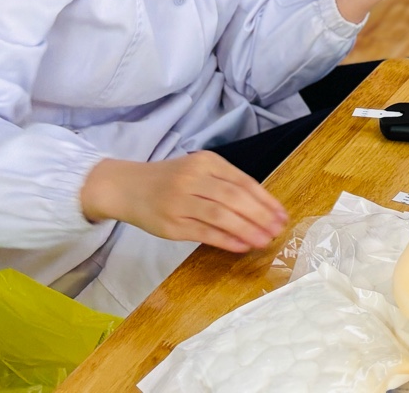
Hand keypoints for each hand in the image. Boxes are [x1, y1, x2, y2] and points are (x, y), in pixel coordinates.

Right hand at [80, 153, 287, 251]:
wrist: (126, 187)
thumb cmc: (169, 179)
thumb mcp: (197, 170)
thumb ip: (225, 183)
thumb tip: (261, 208)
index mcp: (205, 162)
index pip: (243, 181)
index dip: (265, 200)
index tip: (282, 214)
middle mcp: (193, 179)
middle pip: (235, 198)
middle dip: (260, 216)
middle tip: (278, 230)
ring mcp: (181, 202)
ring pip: (221, 216)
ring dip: (247, 230)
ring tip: (264, 240)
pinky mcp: (171, 225)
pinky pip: (204, 233)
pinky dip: (226, 240)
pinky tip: (242, 246)